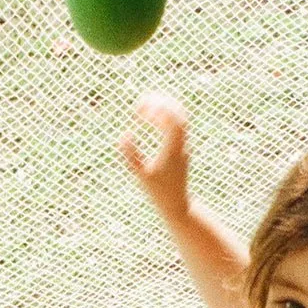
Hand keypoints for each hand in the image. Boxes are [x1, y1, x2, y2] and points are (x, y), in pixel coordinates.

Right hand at [118, 91, 189, 220]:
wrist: (177, 206)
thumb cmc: (158, 193)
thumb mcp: (141, 175)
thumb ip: (131, 155)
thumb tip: (124, 135)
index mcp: (173, 149)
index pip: (170, 118)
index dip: (155, 108)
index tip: (138, 110)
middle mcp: (182, 145)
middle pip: (178, 113)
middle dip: (160, 102)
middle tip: (141, 102)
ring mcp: (184, 146)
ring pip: (179, 118)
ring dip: (164, 109)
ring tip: (145, 108)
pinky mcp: (182, 149)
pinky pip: (177, 126)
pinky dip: (166, 118)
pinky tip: (152, 120)